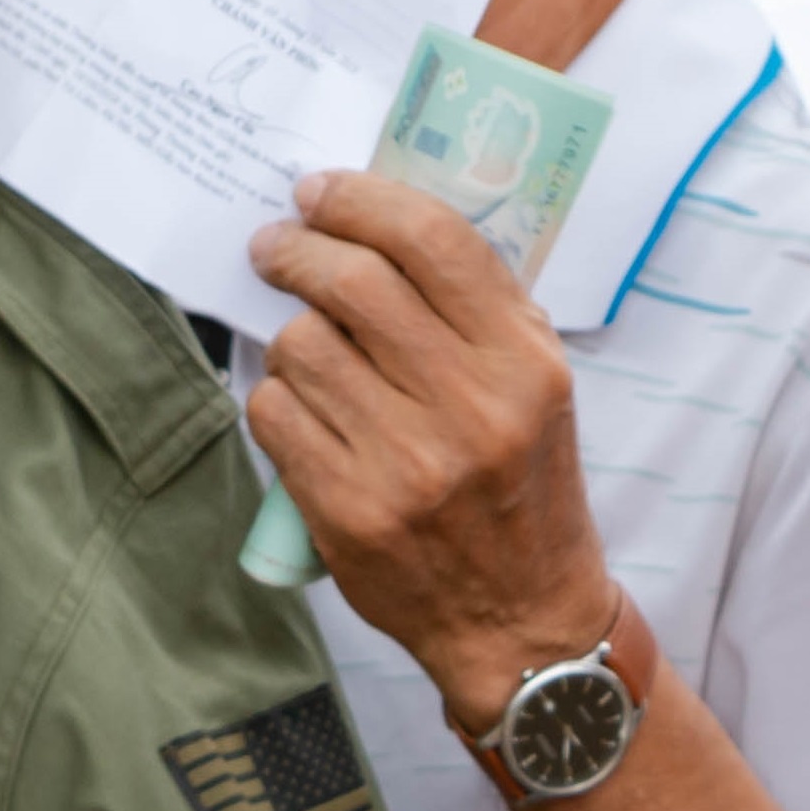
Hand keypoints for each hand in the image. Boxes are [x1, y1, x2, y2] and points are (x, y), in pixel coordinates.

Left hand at [245, 171, 610, 730]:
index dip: (361, 200)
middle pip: (353, 282)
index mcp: (524, 362)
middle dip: (297, 250)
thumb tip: (375, 221)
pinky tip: (302, 411)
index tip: (317, 192)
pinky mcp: (349, 509)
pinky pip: (273, 413)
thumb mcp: (536, 385)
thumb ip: (476, 305)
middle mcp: (471, 406)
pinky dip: (274, 400)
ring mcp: (407, 463)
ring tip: (307, 352)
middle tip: (275, 247)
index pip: (432, 241)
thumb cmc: (522, 486)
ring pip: (301, 345)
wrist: (519, 618)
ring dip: (290, 336)